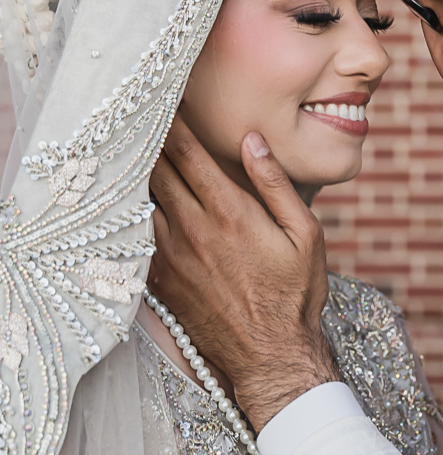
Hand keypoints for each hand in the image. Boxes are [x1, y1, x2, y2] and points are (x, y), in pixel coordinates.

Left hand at [149, 116, 339, 429]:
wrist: (271, 357)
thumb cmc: (295, 295)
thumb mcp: (305, 235)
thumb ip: (275, 184)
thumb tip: (253, 141)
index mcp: (228, 211)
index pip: (185, 150)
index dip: (170, 119)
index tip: (164, 97)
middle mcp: (192, 228)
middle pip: (153, 168)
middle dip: (146, 137)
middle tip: (137, 112)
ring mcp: (170, 255)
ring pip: (139, 198)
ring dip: (134, 173)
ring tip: (127, 149)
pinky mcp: (159, 280)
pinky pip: (136, 235)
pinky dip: (131, 212)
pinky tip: (128, 200)